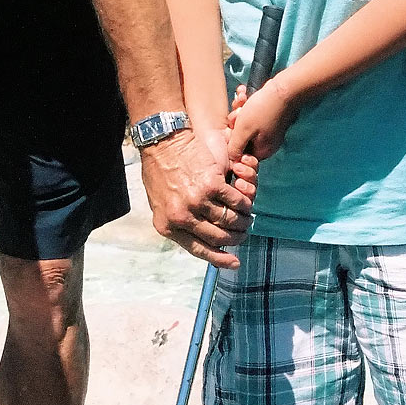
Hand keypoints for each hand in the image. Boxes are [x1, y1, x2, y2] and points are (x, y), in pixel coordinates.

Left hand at [139, 128, 257, 267]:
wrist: (162, 142)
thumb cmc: (159, 171)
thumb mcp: (159, 204)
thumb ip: (177, 222)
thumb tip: (197, 238)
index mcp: (168, 226)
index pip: (198, 249)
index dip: (219, 258)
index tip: (234, 262)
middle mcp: (182, 217)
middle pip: (218, 237)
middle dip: (235, 238)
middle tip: (243, 233)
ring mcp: (197, 201)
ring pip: (229, 220)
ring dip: (242, 221)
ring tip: (246, 218)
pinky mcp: (212, 184)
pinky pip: (235, 200)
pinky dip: (244, 203)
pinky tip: (246, 202)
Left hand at [227, 76, 298, 162]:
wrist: (285, 88)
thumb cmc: (264, 109)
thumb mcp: (243, 131)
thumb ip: (235, 148)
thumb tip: (231, 158)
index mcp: (262, 150)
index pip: (241, 154)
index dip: (233, 141)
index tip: (232, 128)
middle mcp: (267, 142)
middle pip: (242, 137)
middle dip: (236, 122)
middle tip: (237, 112)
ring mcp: (269, 130)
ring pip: (245, 123)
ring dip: (239, 110)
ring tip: (242, 99)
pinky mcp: (269, 118)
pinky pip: (252, 114)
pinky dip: (246, 104)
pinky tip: (244, 93)